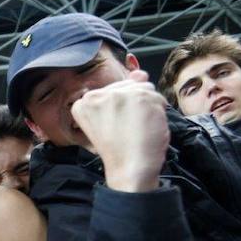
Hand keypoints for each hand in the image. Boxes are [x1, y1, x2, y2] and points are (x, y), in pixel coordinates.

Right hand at [71, 70, 169, 192]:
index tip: (114, 125)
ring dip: (147, 108)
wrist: (130, 168)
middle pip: (128, 86)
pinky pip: (157, 97)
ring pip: (144, 89)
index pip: (111, 91)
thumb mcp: (110, 119)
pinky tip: (146, 127)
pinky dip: (158, 113)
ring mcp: (119, 94)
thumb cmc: (119, 149)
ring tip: (136, 128)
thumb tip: (139, 72)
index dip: (119, 108)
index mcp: (82, 103)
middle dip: (133, 105)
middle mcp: (97, 94)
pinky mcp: (140, 96)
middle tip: (126, 128)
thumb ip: (122, 91)